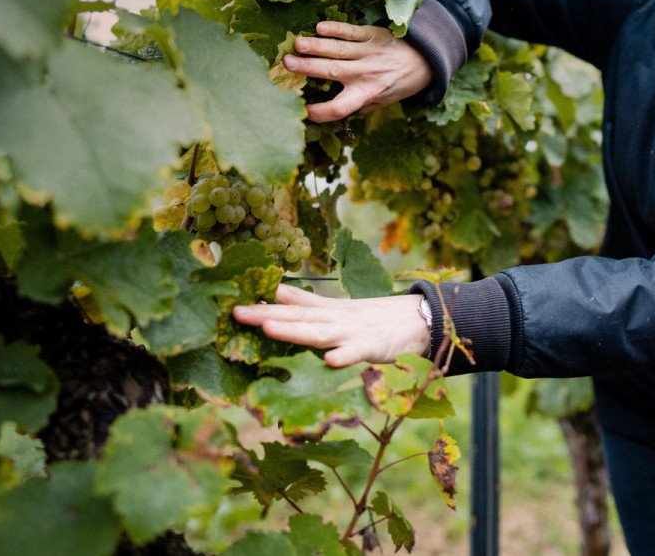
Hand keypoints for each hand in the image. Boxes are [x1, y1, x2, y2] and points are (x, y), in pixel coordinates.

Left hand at [232, 284, 430, 366]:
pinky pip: (359, 353)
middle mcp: (337, 319)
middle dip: (266, 315)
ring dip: (294, 331)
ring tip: (268, 328)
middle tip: (236, 313)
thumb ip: (311, 304)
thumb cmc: (377, 318)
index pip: (293, 305)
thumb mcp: (341, 308)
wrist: (421, 318)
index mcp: (329, 311)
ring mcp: (354, 333)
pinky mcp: (375, 347)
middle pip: (298, 317)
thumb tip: (278, 293)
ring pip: (320, 332)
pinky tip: (331, 361)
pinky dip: (345, 356)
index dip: (265, 304)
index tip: (233, 302)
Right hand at [283, 21, 431, 122]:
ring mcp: (369, 53)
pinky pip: (352, 32)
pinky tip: (320, 27)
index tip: (299, 109)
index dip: (318, 112)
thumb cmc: (396, 85)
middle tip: (286, 63)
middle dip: (308, 68)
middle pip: (333, 72)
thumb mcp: (380, 103)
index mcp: (366, 95)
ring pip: (339, 50)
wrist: (424, 62)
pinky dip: (336, 28)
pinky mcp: (373, 35)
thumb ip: (356, 106)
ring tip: (298, 44)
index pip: (339, 108)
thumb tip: (327, 112)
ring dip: (317, 46)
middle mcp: (366, 74)